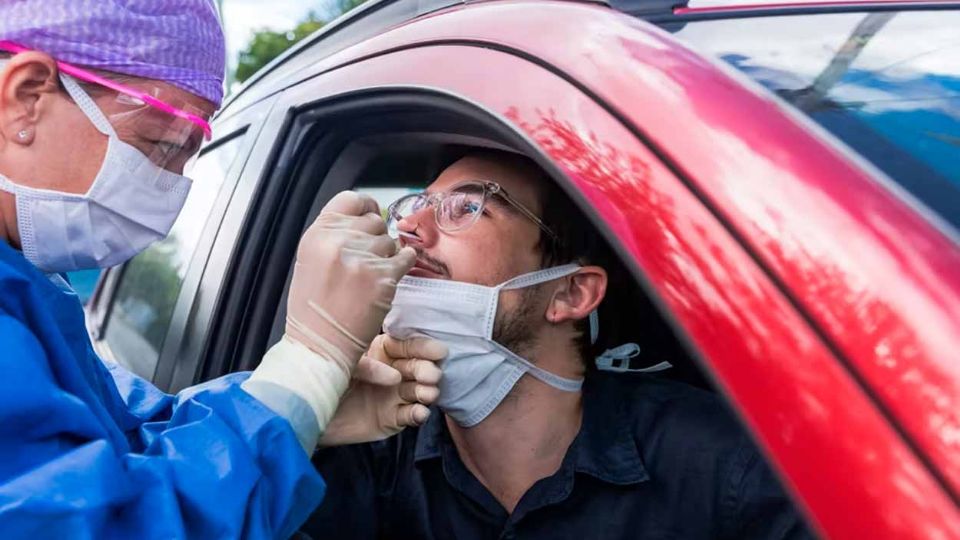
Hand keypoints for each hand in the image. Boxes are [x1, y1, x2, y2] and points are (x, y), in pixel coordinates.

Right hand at [285, 191, 416, 375]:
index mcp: (317, 234)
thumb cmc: (313, 307)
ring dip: (387, 254)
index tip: (371, 215)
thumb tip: (364, 218)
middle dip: (375, 237)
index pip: (350, 199)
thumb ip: (333, 236)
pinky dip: (404, 262)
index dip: (366, 206)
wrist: (320, 344)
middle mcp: (339, 240)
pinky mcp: (384, 277)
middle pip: (374, 221)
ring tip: (374, 274)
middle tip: (369, 258)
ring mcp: (363, 258)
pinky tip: (394, 272)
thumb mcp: (311, 260)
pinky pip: (406, 257)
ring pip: (390, 241)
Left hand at [319, 335, 446, 446]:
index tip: (438, 351)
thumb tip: (394, 376)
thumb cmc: (323, 378)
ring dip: (426, 392)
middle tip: (431, 376)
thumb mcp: (342, 363)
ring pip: (418, 391)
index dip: (424, 348)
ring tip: (427, 394)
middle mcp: (393, 371)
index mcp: (383, 351)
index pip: (408, 346)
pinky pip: (410, 415)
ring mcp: (394, 395)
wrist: (308, 413)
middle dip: (427, 370)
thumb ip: (368, 367)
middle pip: (417, 368)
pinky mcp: (392, 418)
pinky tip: (420, 412)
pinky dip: (418, 414)